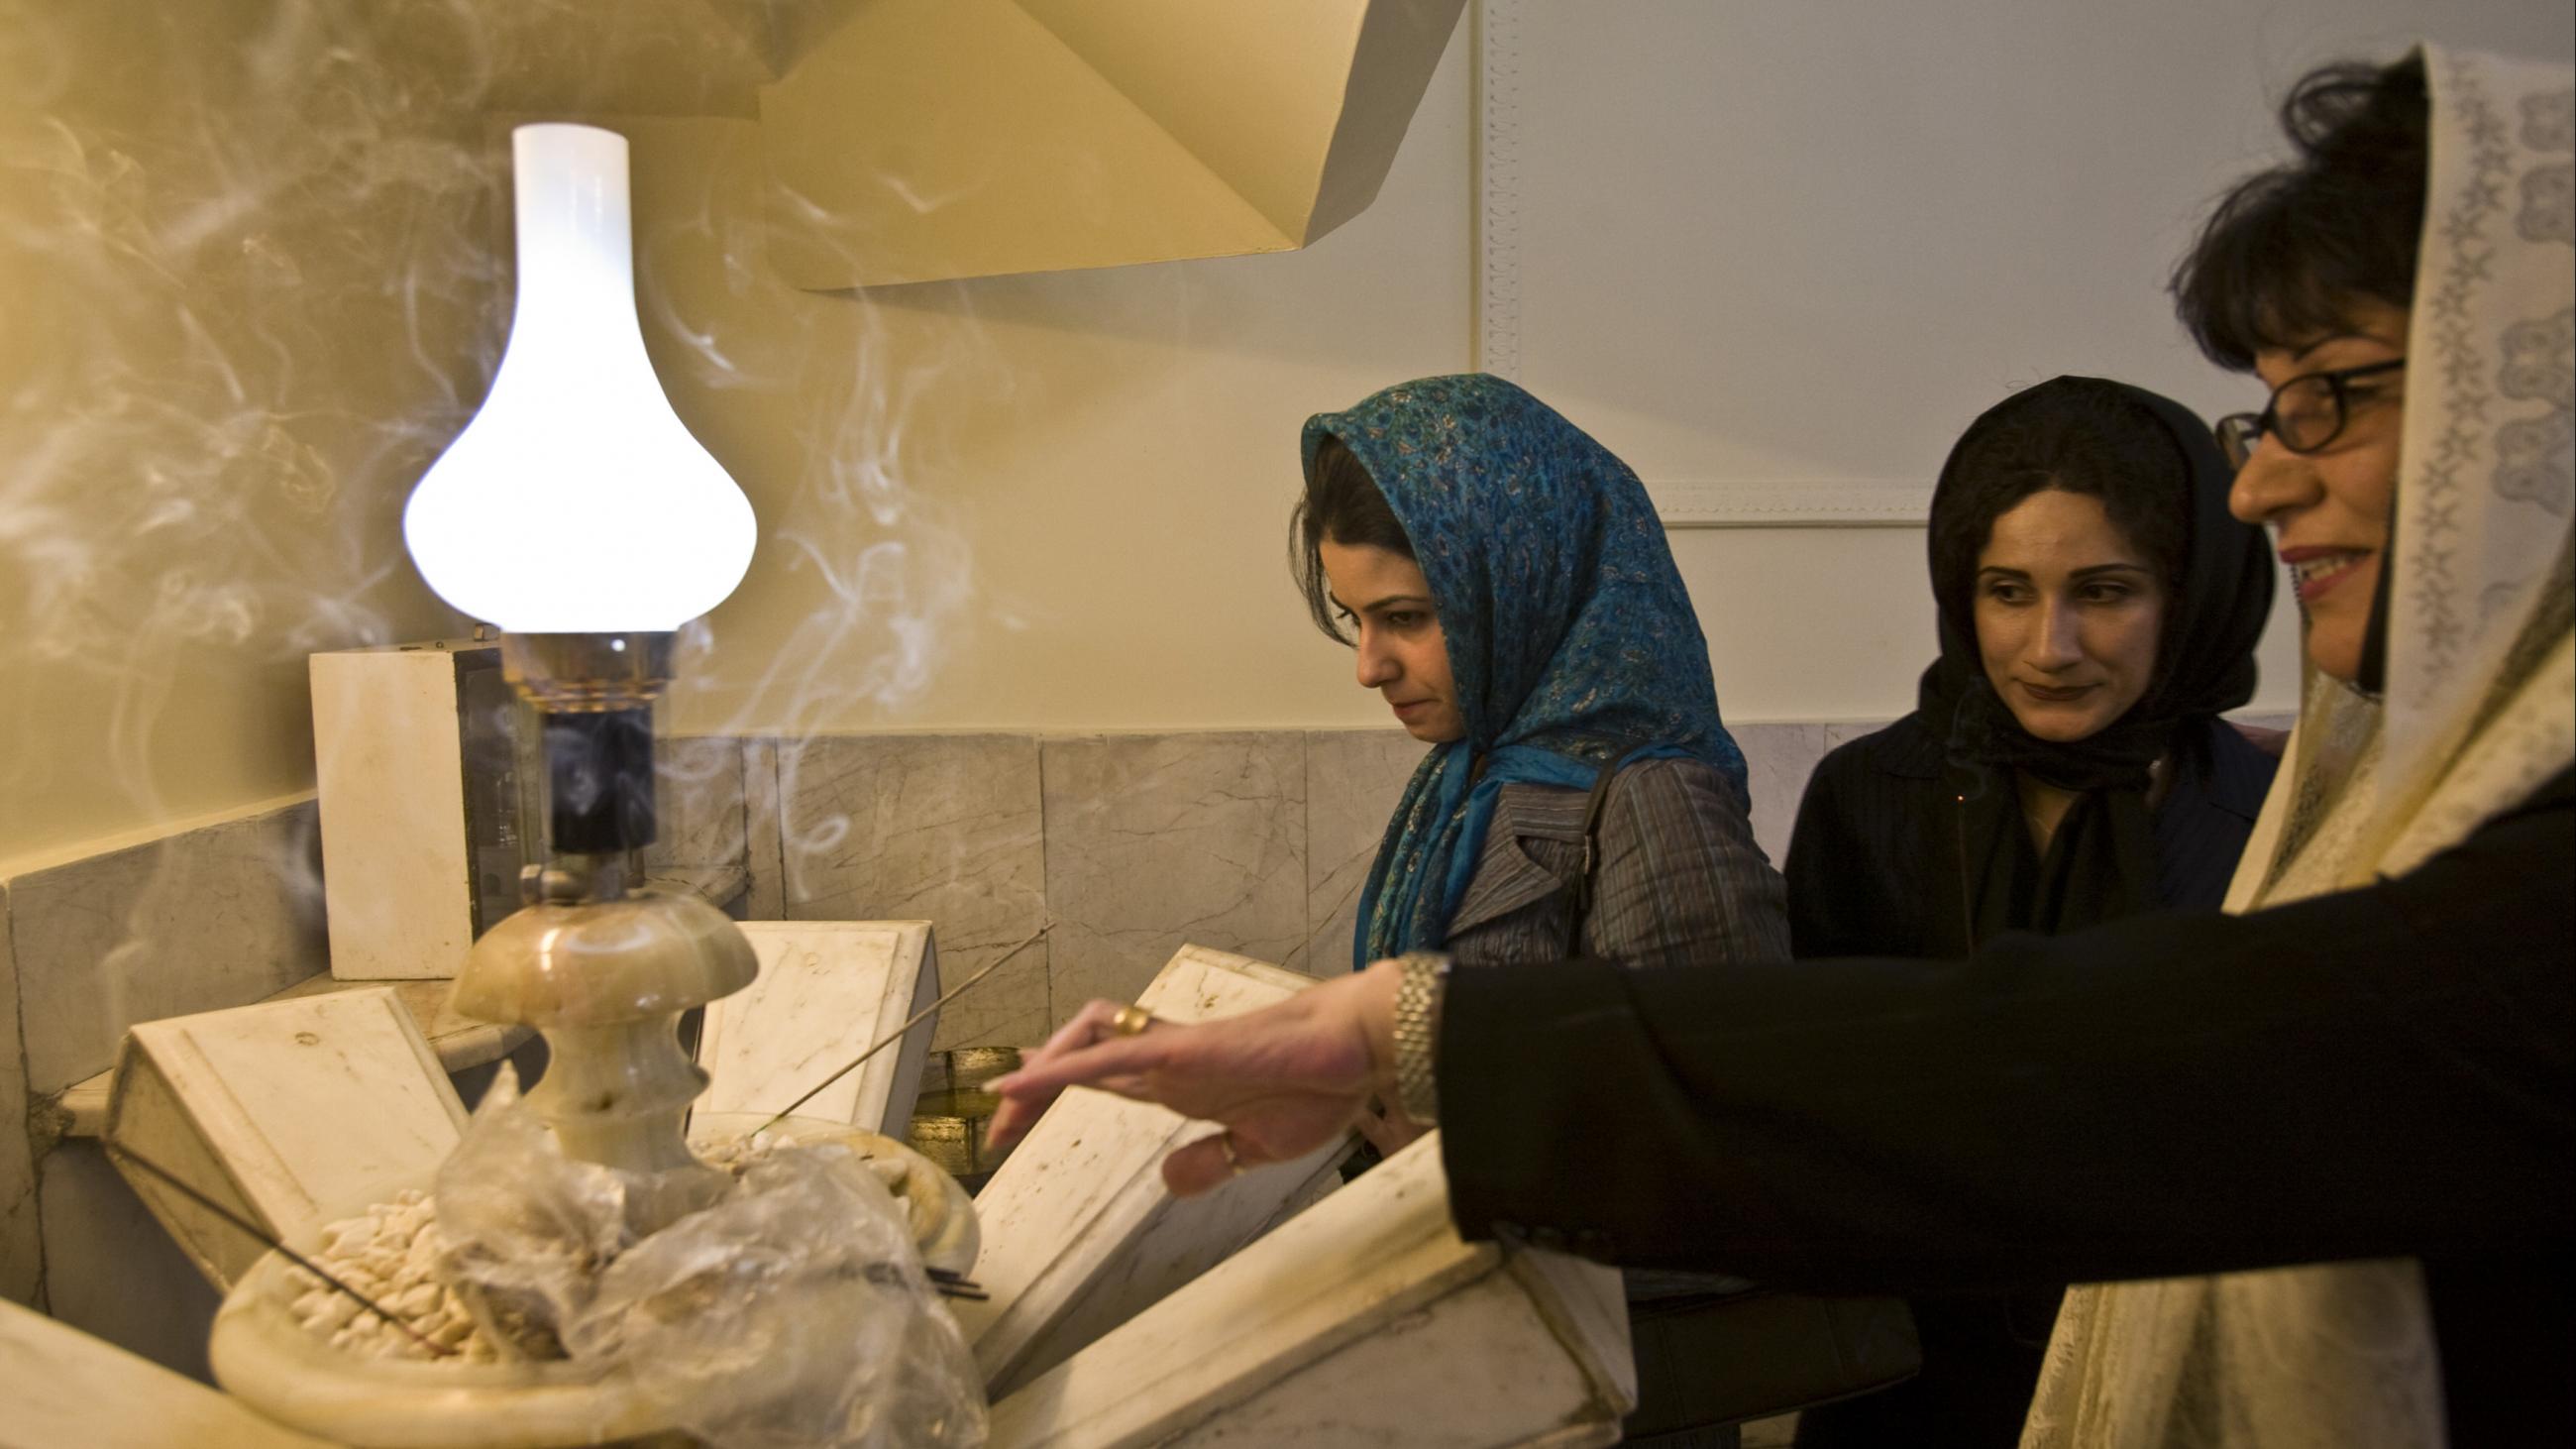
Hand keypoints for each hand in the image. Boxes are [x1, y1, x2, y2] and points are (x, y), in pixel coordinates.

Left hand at [984, 961, 1406, 1195]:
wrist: (1355, 1052)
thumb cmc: (1319, 1087)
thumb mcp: (1255, 1148)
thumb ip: (1211, 1160)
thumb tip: (1167, 1180)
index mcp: (1183, 1083)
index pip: (1105, 1078)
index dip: (1058, 1087)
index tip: (1016, 1108)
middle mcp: (1167, 1062)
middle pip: (1082, 1062)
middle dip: (1033, 1091)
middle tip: (998, 1131)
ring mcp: (1170, 1052)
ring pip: (1085, 1044)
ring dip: (1040, 1071)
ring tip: (1003, 1107)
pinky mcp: (1179, 1050)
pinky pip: (1106, 1054)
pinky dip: (1059, 1067)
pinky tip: (1021, 1079)